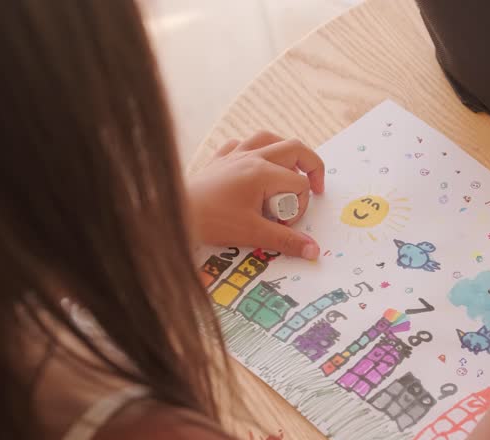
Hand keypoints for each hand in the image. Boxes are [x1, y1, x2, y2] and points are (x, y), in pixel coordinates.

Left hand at [188, 132, 325, 258]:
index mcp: (262, 172)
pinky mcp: (219, 159)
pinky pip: (242, 144)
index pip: (299, 184)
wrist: (172, 213)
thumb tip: (313, 250)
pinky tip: (256, 164)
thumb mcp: (253, 233)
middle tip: (316, 187)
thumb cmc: (210, 220)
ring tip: (292, 170)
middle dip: (311, 167)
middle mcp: (251, 157)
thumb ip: (286, 240)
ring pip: (269, 138)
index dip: (300, 206)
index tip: (286, 224)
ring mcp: (234, 155)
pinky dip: (254, 150)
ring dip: (286, 152)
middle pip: (294, 149)